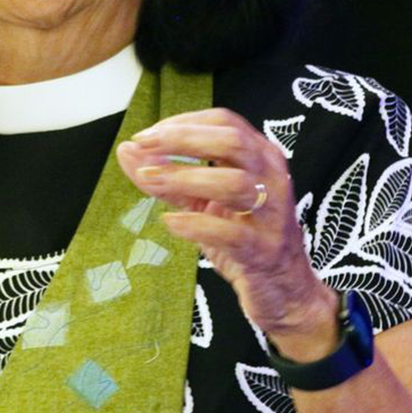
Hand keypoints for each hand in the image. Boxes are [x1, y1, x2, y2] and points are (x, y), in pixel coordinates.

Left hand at [116, 108, 339, 359]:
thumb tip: (127, 150)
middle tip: (143, 146)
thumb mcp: (202, 201)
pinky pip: (232, 233)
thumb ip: (167, 176)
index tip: (146, 135)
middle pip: (232, 142)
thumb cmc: (242, 236)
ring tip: (149, 180)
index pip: (224, 121)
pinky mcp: (265, 251)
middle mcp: (272, 177)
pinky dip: (197, 224)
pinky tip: (171, 221)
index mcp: (260, 156)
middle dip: (183, 139)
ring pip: (234, 183)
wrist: (283, 291)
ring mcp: (272, 215)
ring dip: (185, 177)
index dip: (183, 122)